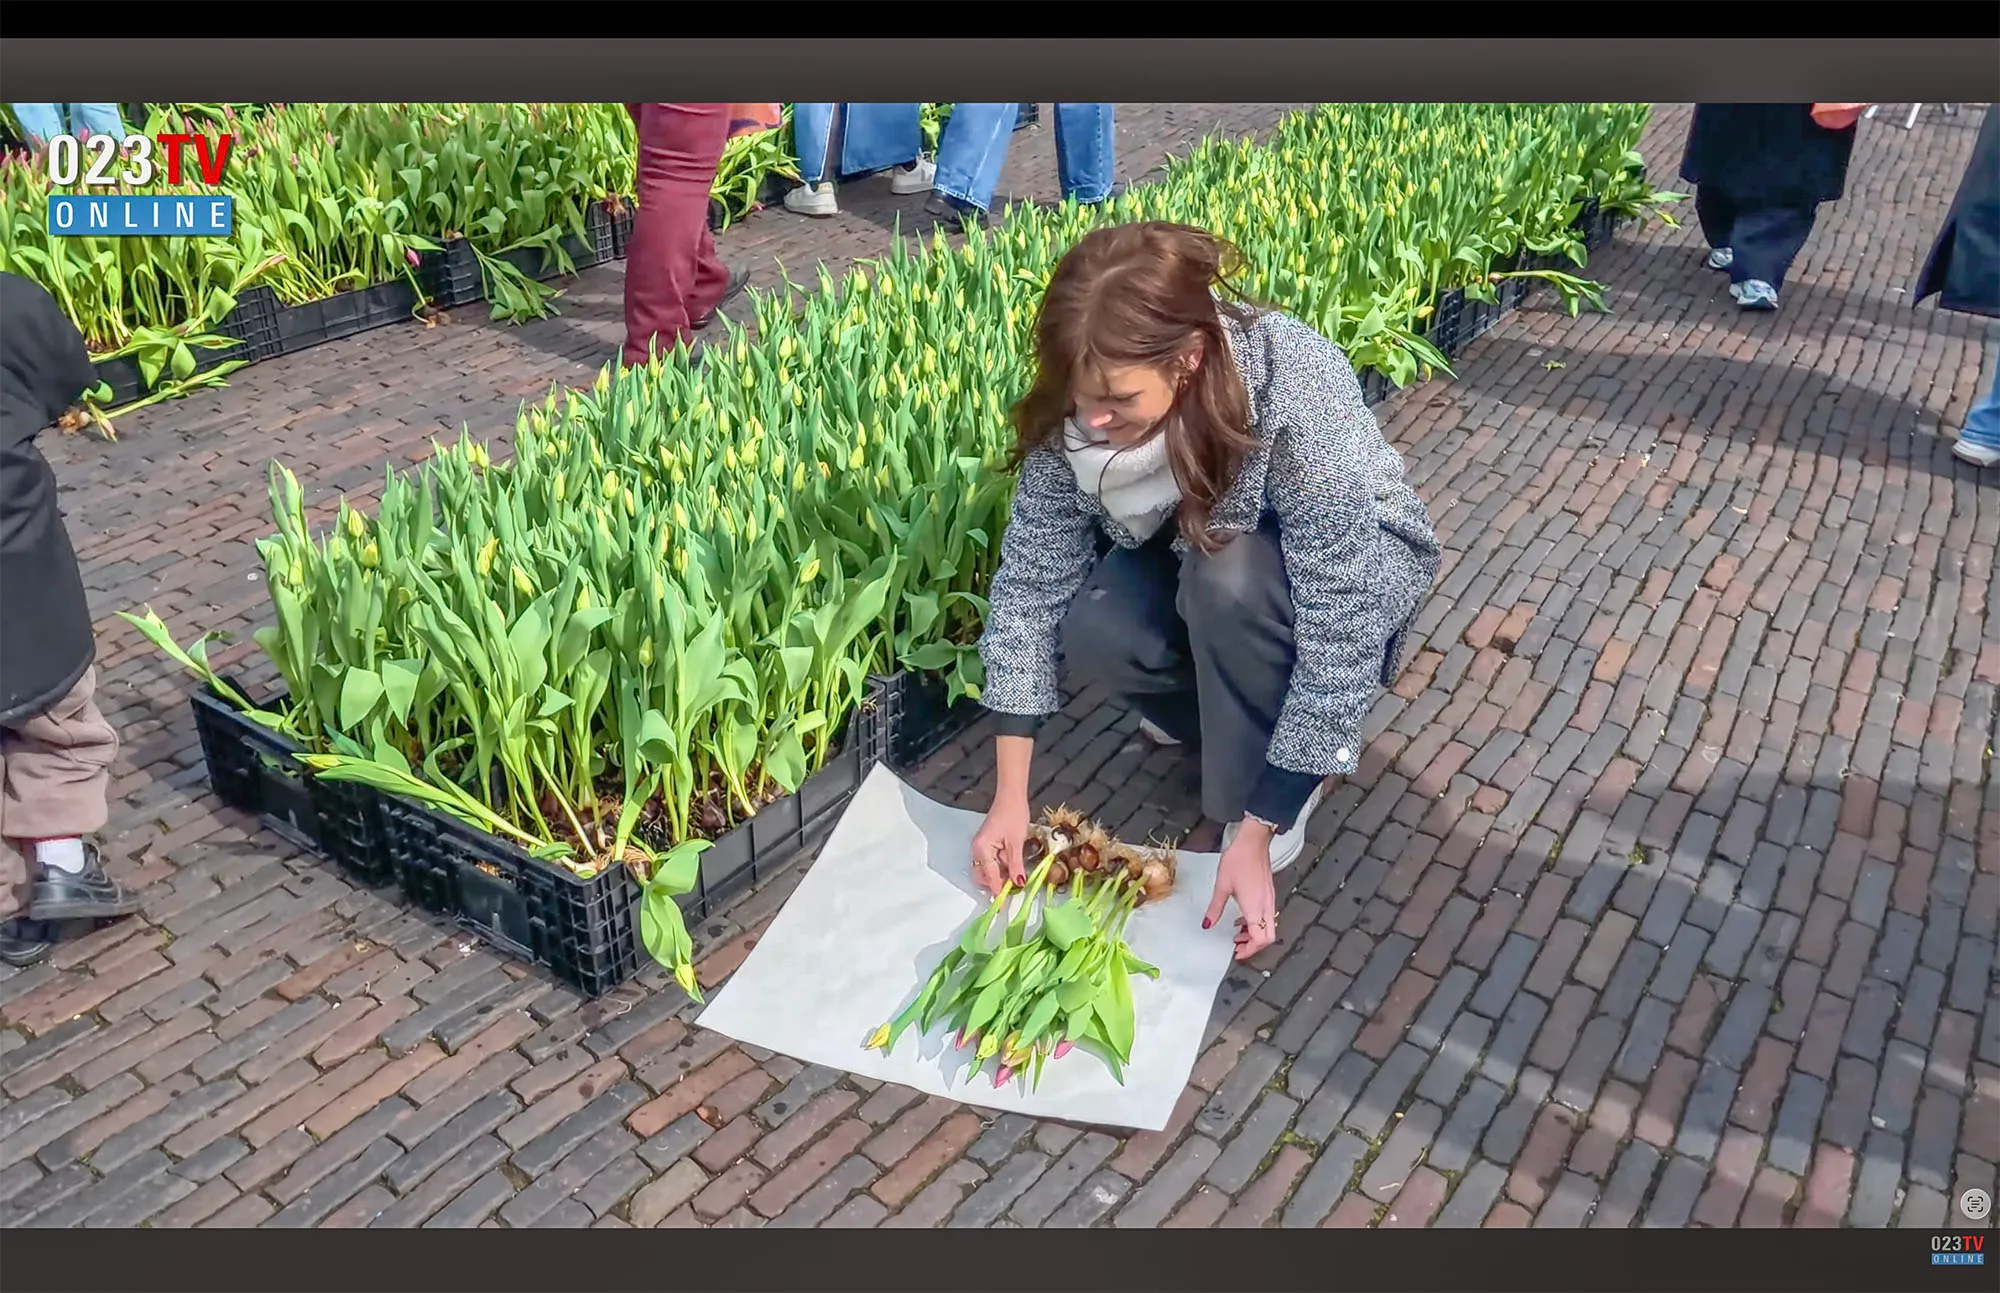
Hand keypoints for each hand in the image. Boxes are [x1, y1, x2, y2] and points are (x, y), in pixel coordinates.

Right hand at [971, 792, 1030, 894]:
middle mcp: (977, 850)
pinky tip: (1013, 865)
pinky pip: (991, 862)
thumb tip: (1019, 883)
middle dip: (996, 884)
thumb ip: (1016, 864)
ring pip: (987, 870)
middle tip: (1014, 888)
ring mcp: (981, 847)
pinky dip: (1000, 867)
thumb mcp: (1016, 842)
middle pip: (983, 876)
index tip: (1002, 906)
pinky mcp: (987, 845)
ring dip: (1000, 875)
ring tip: (1017, 875)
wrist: (1011, 797)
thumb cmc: (1014, 815)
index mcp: (982, 849)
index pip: (990, 876)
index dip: (997, 890)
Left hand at [1204, 822, 1278, 961]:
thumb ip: (1215, 908)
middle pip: (1268, 937)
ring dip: (1254, 934)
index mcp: (1255, 908)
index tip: (1236, 953)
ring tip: (1237, 933)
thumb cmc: (1238, 860)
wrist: (1253, 842)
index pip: (1259, 939)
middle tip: (1237, 947)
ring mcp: (1269, 899)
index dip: (1249, 950)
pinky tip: (1242, 917)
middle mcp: (1266, 906)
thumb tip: (1207, 924)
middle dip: (1253, 946)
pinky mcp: (1269, 893)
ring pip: (1268, 927)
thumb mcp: (1221, 886)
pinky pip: (1266, 915)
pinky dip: (1256, 922)